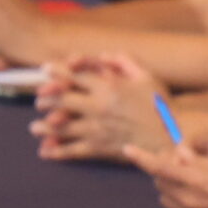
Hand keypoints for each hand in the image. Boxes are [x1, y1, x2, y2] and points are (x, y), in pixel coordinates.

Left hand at [33, 54, 159, 160]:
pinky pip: (74, 150)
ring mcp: (97, 128)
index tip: (45, 69)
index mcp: (109, 87)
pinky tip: (46, 152)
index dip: (57, 71)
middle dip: (47, 99)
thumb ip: (125, 61)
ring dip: (45, 127)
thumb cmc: (162, 105)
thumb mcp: (147, 76)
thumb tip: (104, 54)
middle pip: (62, 100)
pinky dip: (58, 152)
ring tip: (35, 128)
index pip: (75, 76)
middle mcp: (98, 106)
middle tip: (40, 102)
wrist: (172, 136)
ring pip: (62, 127)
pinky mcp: (101, 148)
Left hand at [126, 134, 207, 207]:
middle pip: (159, 180)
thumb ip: (198, 153)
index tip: (127, 149)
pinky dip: (182, 205)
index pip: (158, 165)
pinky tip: (203, 203)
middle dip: (165, 170)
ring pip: (166, 197)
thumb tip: (179, 153)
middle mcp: (188, 198)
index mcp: (196, 177)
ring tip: (197, 186)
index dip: (140, 156)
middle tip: (185, 166)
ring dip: (173, 188)